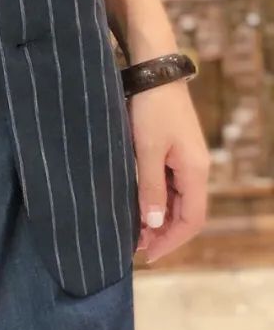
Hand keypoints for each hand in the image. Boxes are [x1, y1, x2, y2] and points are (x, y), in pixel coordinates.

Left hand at [128, 78, 209, 263]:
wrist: (154, 73)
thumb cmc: (150, 109)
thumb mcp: (147, 150)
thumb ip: (151, 188)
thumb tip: (154, 225)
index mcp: (195, 172)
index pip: (191, 220)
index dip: (171, 242)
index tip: (148, 256)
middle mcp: (196, 170)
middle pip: (186, 214)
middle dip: (163, 234)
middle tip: (135, 249)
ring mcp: (187, 161)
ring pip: (178, 202)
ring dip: (159, 220)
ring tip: (133, 234)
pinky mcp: (175, 153)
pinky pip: (170, 186)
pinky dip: (157, 201)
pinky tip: (139, 208)